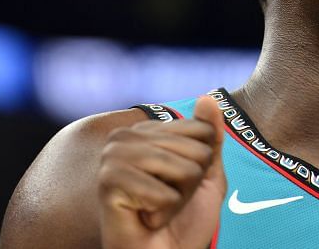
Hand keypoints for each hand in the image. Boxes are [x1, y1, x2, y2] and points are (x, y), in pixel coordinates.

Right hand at [98, 96, 226, 248]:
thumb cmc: (182, 219)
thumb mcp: (207, 173)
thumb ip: (210, 136)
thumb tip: (208, 98)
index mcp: (148, 130)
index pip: (202, 130)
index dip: (202, 164)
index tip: (180, 183)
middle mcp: (126, 137)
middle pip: (195, 151)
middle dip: (190, 184)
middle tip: (167, 200)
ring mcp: (113, 157)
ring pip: (182, 170)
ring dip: (178, 199)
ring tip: (156, 208)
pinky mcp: (108, 182)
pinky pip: (163, 193)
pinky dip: (163, 212)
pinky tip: (145, 217)